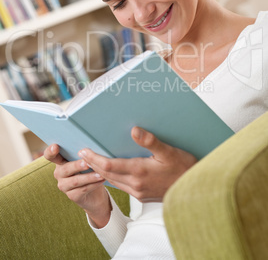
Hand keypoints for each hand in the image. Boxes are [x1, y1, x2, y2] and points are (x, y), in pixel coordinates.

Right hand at [44, 144, 111, 227]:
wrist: (95, 193)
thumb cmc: (90, 170)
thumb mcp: (86, 160)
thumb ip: (84, 154)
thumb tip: (92, 147)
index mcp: (60, 161)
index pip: (50, 155)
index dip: (50, 151)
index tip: (56, 146)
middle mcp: (59, 173)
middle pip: (65, 168)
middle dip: (77, 165)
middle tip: (88, 163)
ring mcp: (63, 186)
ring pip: (75, 180)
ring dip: (89, 177)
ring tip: (100, 173)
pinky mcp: (72, 196)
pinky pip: (82, 189)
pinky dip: (94, 184)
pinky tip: (102, 180)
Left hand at [78, 127, 196, 201]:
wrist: (195, 189)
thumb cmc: (184, 168)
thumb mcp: (169, 151)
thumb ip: (150, 141)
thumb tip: (133, 130)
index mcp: (140, 172)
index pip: (109, 166)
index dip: (94, 158)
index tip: (83, 150)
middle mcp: (136, 185)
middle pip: (106, 174)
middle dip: (92, 163)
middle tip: (81, 153)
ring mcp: (138, 192)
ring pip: (112, 181)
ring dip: (99, 171)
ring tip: (90, 160)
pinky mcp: (142, 196)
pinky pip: (120, 186)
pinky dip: (110, 177)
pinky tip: (109, 171)